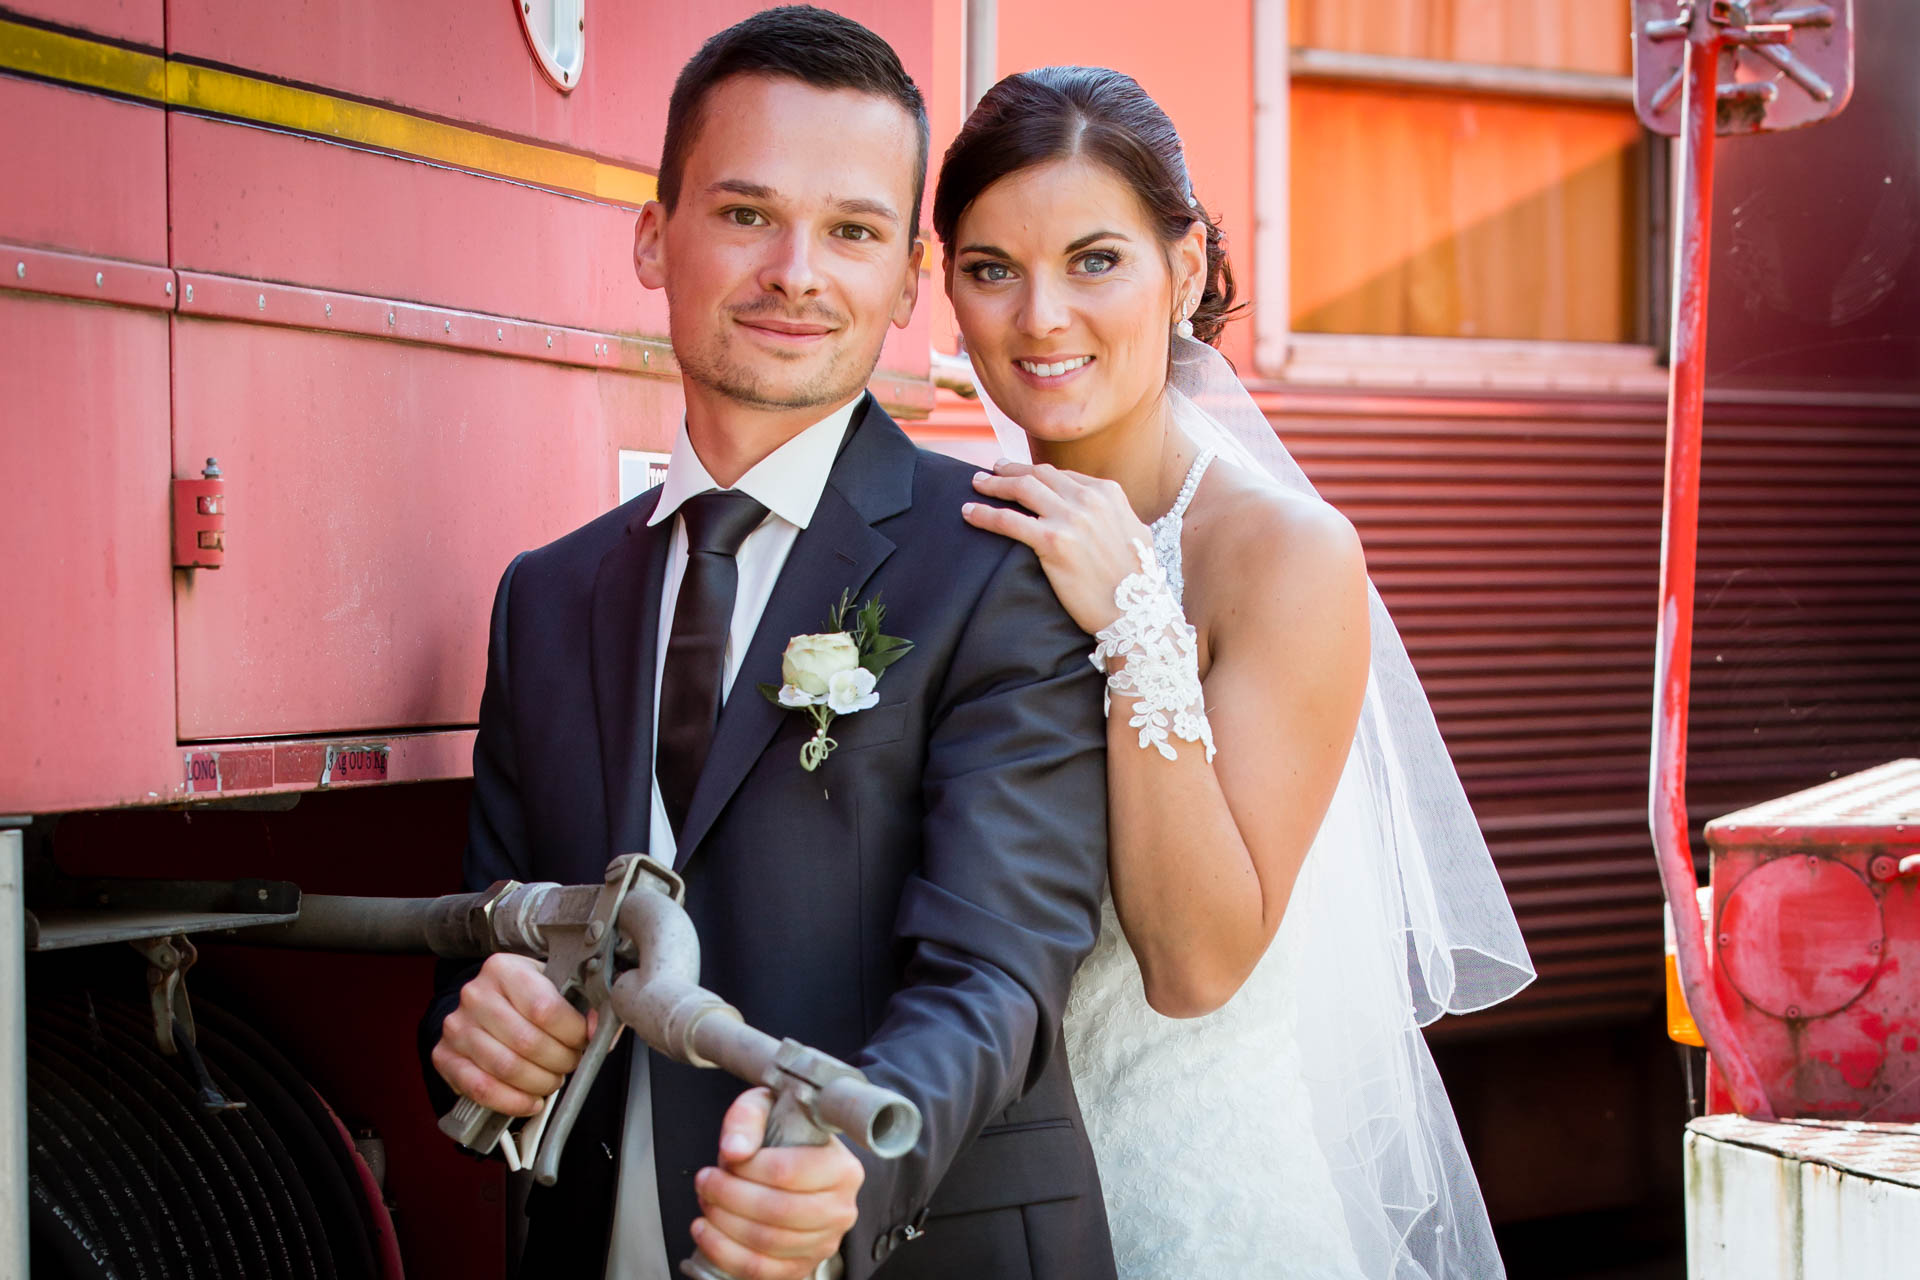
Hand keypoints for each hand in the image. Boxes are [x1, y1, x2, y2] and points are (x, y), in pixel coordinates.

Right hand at [431, 953, 589, 1116]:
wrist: (482, 1005)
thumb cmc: (522, 997)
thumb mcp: (553, 986)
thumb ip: (581, 1004)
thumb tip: (599, 1028)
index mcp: (505, 969)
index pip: (545, 1009)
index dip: (573, 1033)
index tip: (584, 1040)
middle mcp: (476, 995)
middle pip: (528, 1042)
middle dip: (560, 1061)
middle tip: (569, 1063)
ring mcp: (457, 1027)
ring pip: (507, 1068)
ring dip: (540, 1082)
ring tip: (551, 1079)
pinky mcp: (445, 1056)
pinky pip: (481, 1088)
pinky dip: (512, 1101)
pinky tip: (530, 1100)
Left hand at [689, 1087, 864, 1279]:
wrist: (796, 1166)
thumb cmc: (784, 1137)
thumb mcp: (766, 1108)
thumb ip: (747, 1119)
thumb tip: (734, 1149)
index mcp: (843, 1169)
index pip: (789, 1172)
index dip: (748, 1169)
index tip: (725, 1159)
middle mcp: (840, 1209)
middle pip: (777, 1211)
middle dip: (729, 1196)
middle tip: (705, 1180)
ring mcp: (824, 1242)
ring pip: (766, 1242)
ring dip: (723, 1223)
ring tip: (705, 1201)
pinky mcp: (801, 1266)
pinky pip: (759, 1269)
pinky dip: (724, 1252)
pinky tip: (706, 1231)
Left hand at [963, 461, 1151, 634]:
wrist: (1137, 613)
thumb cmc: (1138, 583)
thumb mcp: (1136, 534)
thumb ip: (1117, 516)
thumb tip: (1110, 514)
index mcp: (1108, 493)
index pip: (1063, 475)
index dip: (1037, 472)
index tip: (1021, 474)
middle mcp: (1089, 499)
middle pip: (1039, 475)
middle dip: (1011, 469)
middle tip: (992, 470)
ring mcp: (1070, 518)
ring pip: (1021, 488)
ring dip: (994, 483)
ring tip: (976, 483)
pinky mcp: (1053, 542)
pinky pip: (1008, 520)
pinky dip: (984, 513)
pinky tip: (968, 512)